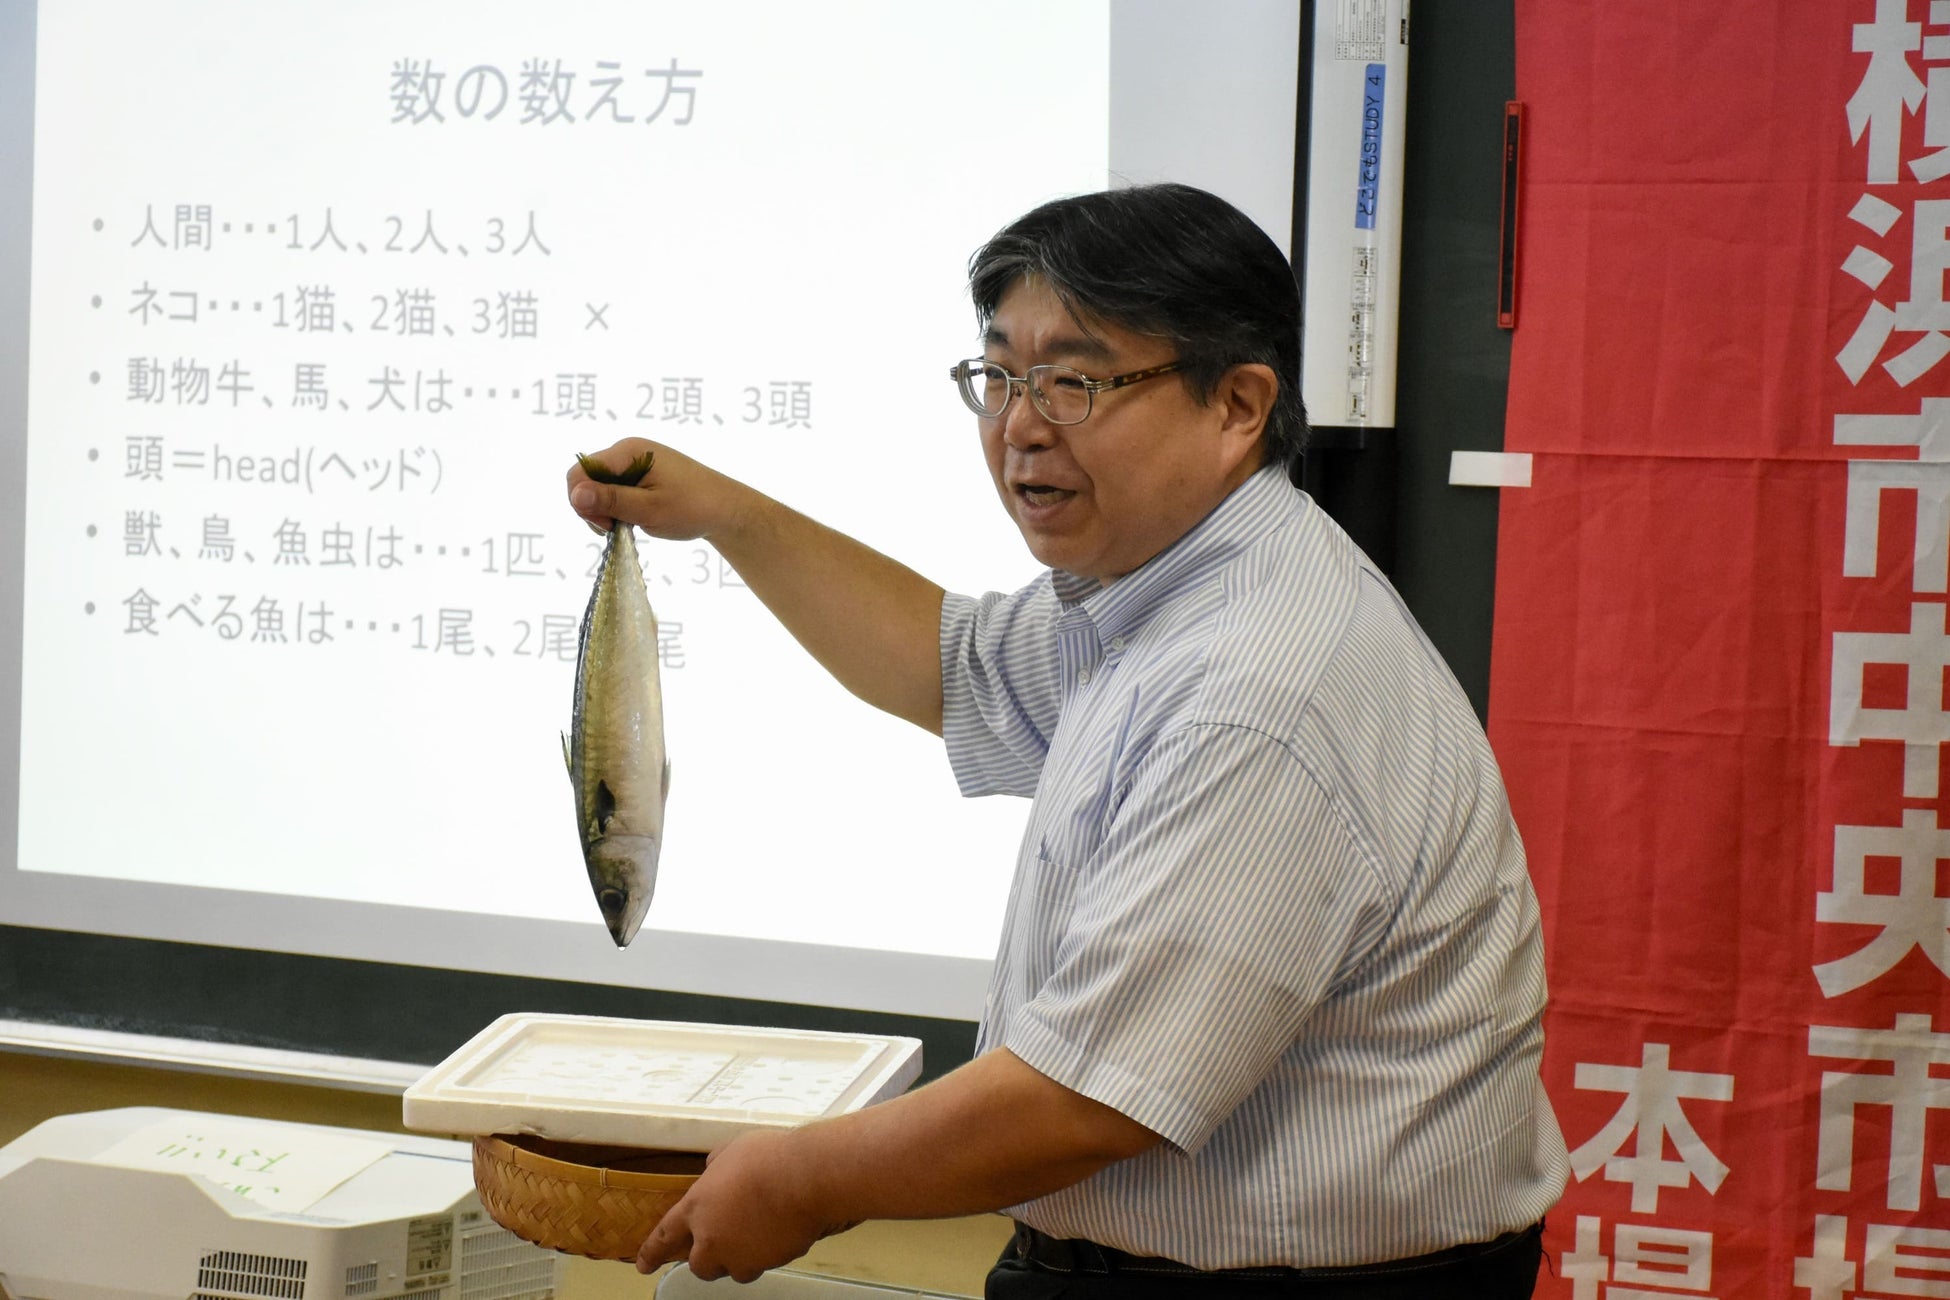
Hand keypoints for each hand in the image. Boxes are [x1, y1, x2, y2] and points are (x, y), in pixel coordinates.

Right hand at [565, 438, 752, 543]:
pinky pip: (614, 489)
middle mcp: (628, 450)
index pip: (580, 472)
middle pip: (586, 478)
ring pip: (599, 486)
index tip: (606, 525)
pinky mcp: (641, 473)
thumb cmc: (692, 509)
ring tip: (629, 525)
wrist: (727, 509)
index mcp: (628, 451)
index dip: (582, 501)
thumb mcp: (648, 510)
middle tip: (617, 529)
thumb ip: (611, 501)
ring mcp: (634, 461)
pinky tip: (633, 519)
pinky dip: (617, 507)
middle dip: (594, 507)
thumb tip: (576, 494)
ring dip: (606, 510)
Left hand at [634, 1129, 852, 1283]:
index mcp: (696, 1208)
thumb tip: (715, 1165)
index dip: (651, 1252)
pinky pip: (764, 1263)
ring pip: (734, 1269)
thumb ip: (717, 1164)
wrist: (804, 1178)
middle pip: (699, 1265)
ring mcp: (741, 1255)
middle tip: (724, 1240)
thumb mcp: (732, 1150)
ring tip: (759, 1231)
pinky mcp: (768, 1263)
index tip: (644, 1264)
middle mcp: (712, 1239)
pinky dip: (767, 1252)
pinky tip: (779, 1228)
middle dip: (708, 1257)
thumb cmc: (768, 1159)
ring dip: (740, 1256)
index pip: (664, 1237)